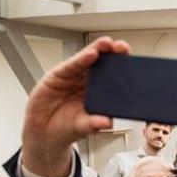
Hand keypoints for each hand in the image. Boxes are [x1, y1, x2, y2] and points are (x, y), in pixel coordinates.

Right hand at [21, 36, 130, 176]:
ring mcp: (72, 77)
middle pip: (101, 63)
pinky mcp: (57, 75)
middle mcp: (86, 81)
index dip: (122, 67)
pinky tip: (90, 54)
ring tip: (107, 44)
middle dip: (112, 53)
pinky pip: (71, 65)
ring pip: (86, 59)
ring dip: (97, 49)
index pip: (112, 76)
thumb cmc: (65, 127)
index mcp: (98, 93)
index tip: (133, 63)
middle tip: (122, 47)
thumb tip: (108, 122)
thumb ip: (94, 124)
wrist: (43, 133)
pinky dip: (80, 59)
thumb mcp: (83, 127)